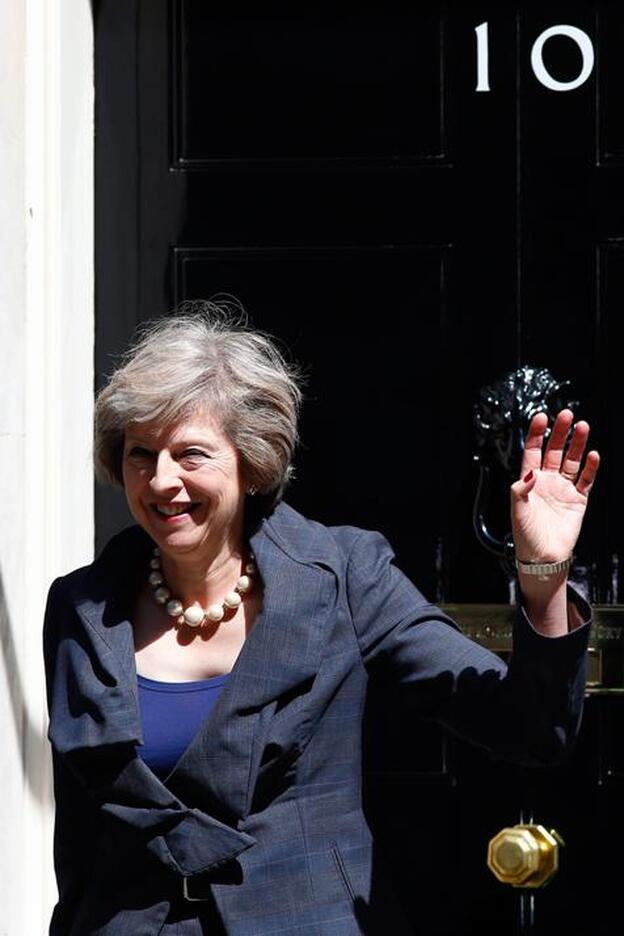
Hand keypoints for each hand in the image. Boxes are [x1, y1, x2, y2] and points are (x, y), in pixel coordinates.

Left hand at [510, 409, 599, 565]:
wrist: (543, 558)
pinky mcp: (578, 500)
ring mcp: (563, 489)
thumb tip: (529, 474)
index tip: (541, 417)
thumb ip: (520, 491)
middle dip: (560, 433)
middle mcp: (547, 482)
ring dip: (577, 444)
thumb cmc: (525, 536)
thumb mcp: (516, 511)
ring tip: (583, 427)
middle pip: (554, 451)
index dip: (536, 434)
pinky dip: (590, 468)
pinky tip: (592, 455)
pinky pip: (585, 480)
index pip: (533, 451)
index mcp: (529, 481)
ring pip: (572, 461)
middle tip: (566, 415)